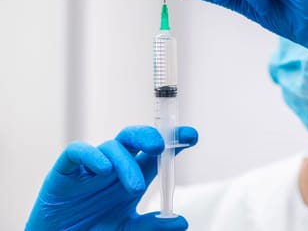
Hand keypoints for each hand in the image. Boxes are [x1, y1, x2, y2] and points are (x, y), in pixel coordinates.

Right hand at [25, 125, 197, 230]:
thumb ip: (151, 227)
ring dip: (125, 163)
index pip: (155, 154)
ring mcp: (91, 167)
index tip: (191, 136)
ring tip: (135, 187)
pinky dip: (91, 155)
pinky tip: (103, 169)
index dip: (173, 142)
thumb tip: (180, 221)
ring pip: (111, 146)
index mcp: (132, 177)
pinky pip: (77, 152)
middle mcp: (114, 167)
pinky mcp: (66, 170)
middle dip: (149, 136)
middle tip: (160, 146)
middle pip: (133, 139)